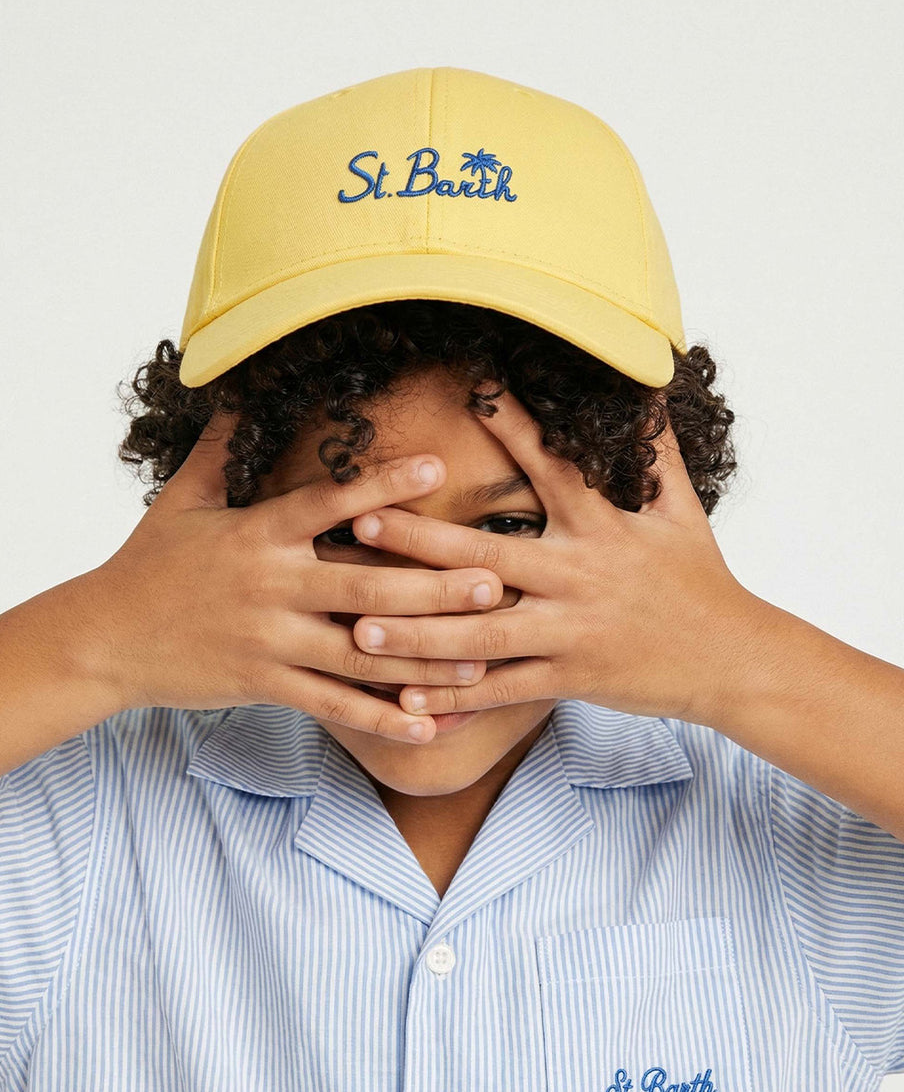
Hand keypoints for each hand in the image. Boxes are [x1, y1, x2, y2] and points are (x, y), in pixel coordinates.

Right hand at [83, 412, 500, 741]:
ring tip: (479, 662)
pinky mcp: (264, 685)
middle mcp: (271, 586)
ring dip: (424, 661)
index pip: (328, 502)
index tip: (437, 469)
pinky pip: (332, 705)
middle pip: (366, 586)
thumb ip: (220, 447)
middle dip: (433, 587)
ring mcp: (269, 640)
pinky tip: (425, 727)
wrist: (104, 639)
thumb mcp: (182, 499)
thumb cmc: (148, 563)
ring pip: (360, 653)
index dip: (382, 485)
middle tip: (491, 583)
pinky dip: (380, 719)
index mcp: (258, 534)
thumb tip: (238, 388)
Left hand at [349, 388, 764, 726]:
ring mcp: (570, 632)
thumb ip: (657, 455)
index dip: (516, 427)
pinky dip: (456, 696)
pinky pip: (502, 689)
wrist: (732, 660)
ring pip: (480, 634)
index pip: (553, 469)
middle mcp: (577, 577)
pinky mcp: (569, 678)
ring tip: (359, 627)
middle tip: (359, 522)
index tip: (472, 391)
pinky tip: (408, 700)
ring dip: (417, 632)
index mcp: (600, 529)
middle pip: (485, 558)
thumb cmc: (701, 581)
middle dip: (419, 540)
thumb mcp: (683, 513)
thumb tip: (652, 393)